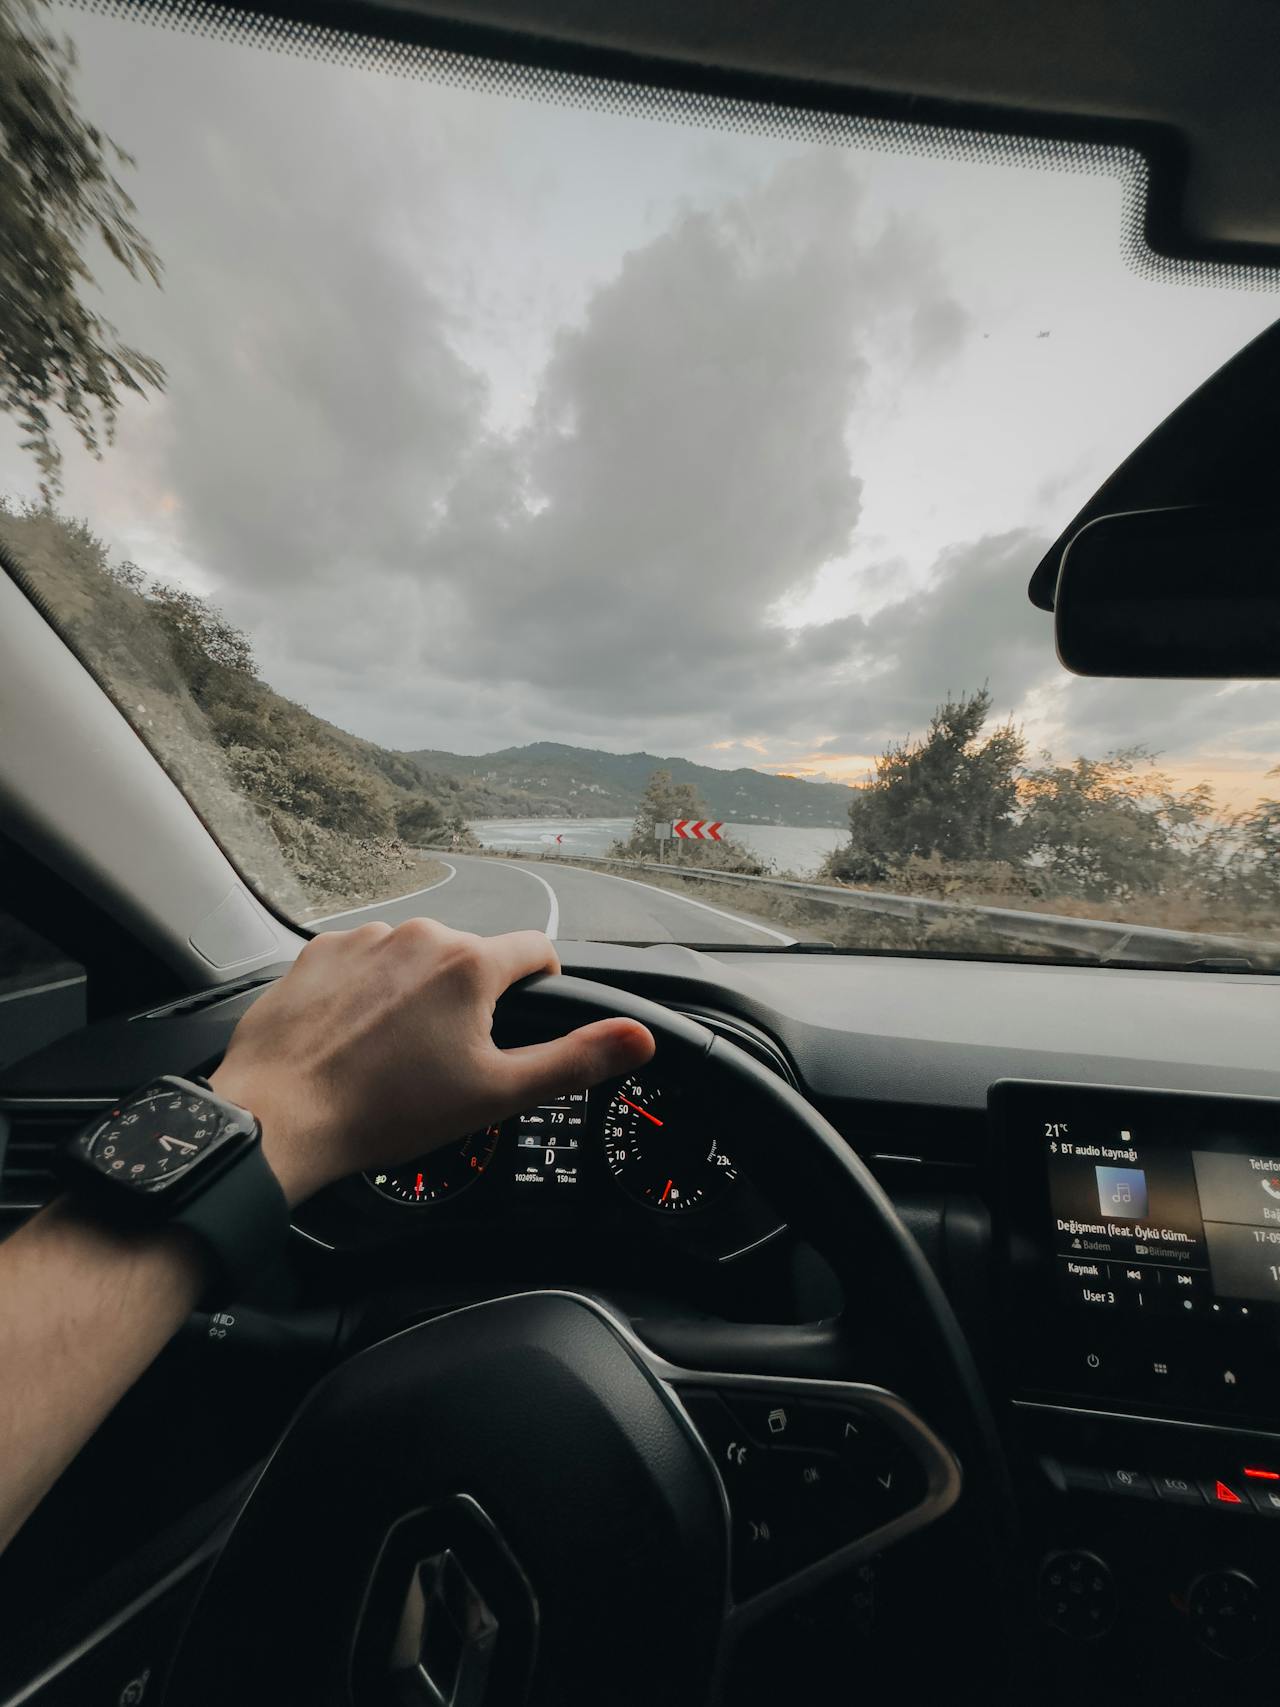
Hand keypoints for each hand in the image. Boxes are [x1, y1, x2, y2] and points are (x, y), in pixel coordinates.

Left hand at [209, 920, 654, 1206]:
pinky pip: (361, 963)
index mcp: (471, 964)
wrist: (281, 1116)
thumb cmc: (387, 1112)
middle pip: (471, 958)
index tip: (523, 1019)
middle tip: (447, 1060)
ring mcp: (363, 940)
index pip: (537, 950)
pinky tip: (353, 1039)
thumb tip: (639, 1037)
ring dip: (415, 994)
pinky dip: (365, 993)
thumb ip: (574, 1060)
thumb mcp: (497, 1095)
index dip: (542, 985)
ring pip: (414, 958)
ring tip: (393, 1055)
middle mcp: (419, 936)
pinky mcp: (317, 953)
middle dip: (470, 1000)